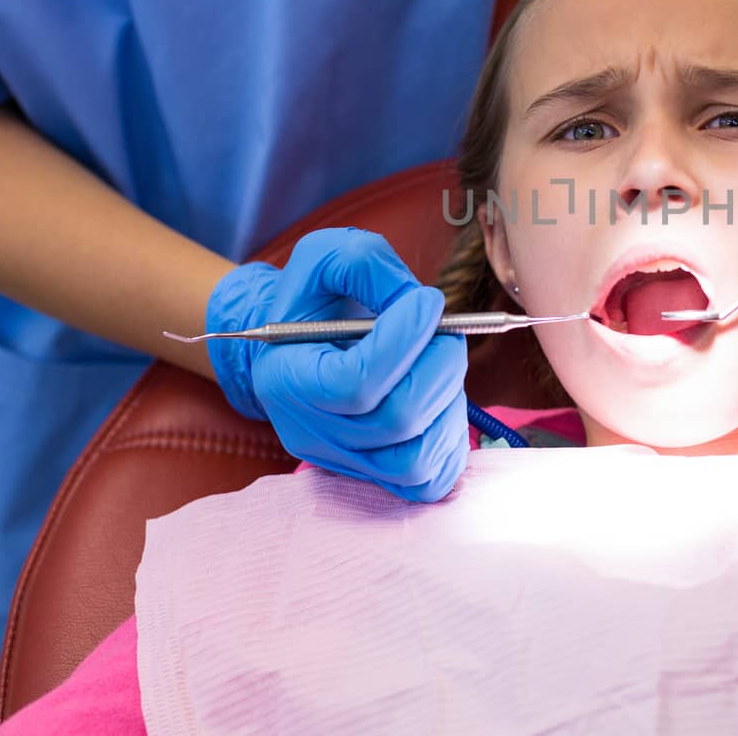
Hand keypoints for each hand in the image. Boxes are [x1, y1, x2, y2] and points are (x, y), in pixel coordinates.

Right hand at [207, 227, 467, 501]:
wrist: (307, 338)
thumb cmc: (319, 298)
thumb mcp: (326, 256)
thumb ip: (364, 263)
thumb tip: (415, 302)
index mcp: (287, 377)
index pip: (355, 383)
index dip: (404, 341)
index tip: (427, 301)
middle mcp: (310, 430)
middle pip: (397, 419)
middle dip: (440, 366)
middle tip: (447, 331)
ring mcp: (345, 460)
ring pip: (417, 457)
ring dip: (449, 401)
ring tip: (441, 363)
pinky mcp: (376, 474)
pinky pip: (429, 480)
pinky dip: (450, 438)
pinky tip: (443, 396)